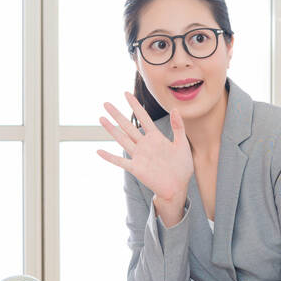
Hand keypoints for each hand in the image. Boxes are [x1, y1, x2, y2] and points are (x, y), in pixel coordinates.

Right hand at [97, 91, 193, 207]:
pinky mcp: (136, 168)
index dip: (134, 105)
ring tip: (101, 118)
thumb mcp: (182, 145)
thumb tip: (175, 109)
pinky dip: (109, 157)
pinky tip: (99, 151)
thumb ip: (178, 128)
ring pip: (122, 139)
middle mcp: (145, 144)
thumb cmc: (182, 167)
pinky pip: (120, 161)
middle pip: (128, 126)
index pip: (143, 117)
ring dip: (111, 130)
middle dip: (117, 115)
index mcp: (156, 137)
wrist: (178, 187)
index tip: (126, 93)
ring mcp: (139, 156)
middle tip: (106, 103)